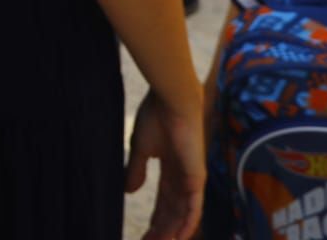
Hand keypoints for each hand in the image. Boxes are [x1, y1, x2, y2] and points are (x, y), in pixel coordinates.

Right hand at [126, 88, 204, 239]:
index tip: (145, 235)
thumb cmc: (155, 117)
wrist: (171, 101)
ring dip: (172, 232)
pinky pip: (194, 209)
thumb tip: (129, 191)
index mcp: (170, 169)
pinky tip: (178, 238)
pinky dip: (187, 225)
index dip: (156, 220)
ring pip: (182, 214)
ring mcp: (191, 179)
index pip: (164, 202)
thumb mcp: (140, 148)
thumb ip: (136, 170)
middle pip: (173, 212)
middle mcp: (183, 177)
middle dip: (162, 230)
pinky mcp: (197, 179)